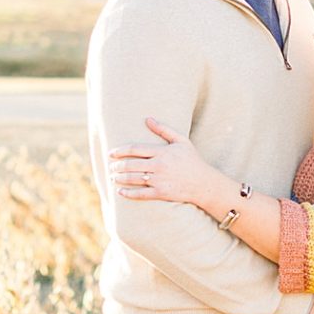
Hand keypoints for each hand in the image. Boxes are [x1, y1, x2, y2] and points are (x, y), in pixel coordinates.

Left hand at [109, 119, 228, 212]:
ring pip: (133, 178)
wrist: (203, 183)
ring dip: (119, 178)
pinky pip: (140, 194)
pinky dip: (128, 193)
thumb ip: (164, 129)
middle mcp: (158, 165)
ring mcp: (159, 180)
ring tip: (113, 177)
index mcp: (162, 151)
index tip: (111, 153)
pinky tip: (120, 191)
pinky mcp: (161, 193)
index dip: (120, 151)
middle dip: (117, 166)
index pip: (135, 149)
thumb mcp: (181, 141)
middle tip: (110, 167)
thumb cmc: (192, 160)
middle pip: (130, 164)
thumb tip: (148, 119)